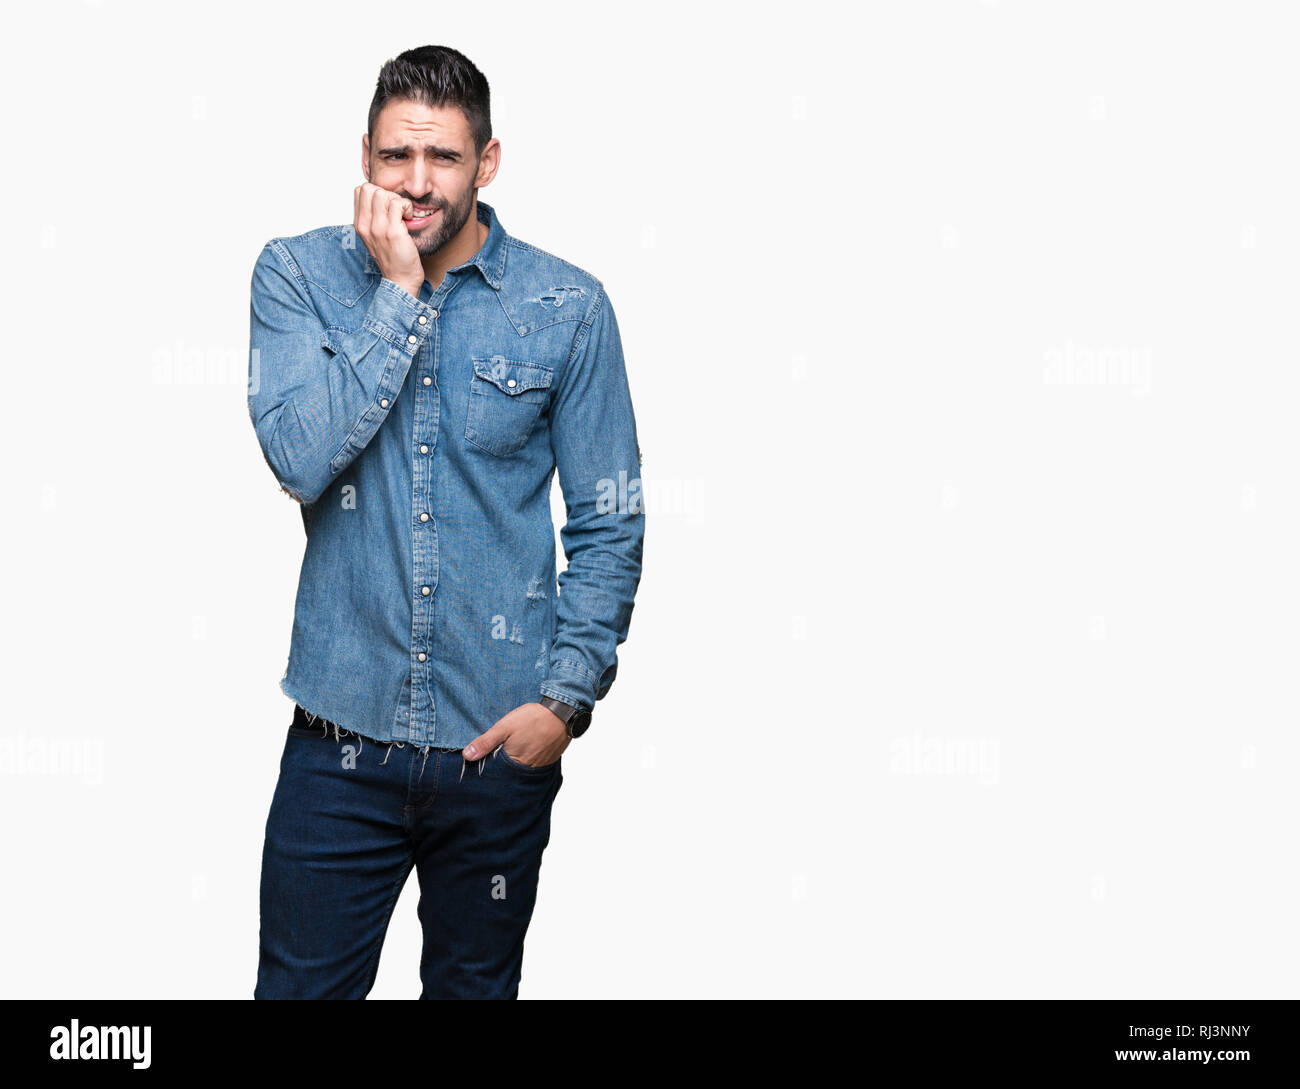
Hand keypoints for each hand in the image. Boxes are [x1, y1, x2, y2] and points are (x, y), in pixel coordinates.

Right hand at [353, 182, 423, 297]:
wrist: (400, 280)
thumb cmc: (392, 258)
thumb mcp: (375, 237)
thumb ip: (373, 218)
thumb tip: (380, 197)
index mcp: (359, 225)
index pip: (359, 191)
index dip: (376, 193)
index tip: (386, 207)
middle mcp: (365, 225)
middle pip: (369, 188)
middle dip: (386, 193)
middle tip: (396, 209)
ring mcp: (378, 228)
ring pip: (383, 193)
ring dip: (397, 200)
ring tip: (402, 214)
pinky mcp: (392, 232)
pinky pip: (398, 203)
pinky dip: (407, 207)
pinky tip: (409, 219)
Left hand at [464, 702, 571, 766]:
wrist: (563, 712)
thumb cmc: (533, 718)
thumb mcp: (504, 726)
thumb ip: (486, 742)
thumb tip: (467, 756)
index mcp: (514, 762)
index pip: (496, 772)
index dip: (488, 767)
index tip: (483, 761)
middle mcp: (527, 768)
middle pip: (509, 772)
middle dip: (502, 766)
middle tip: (500, 753)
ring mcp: (540, 765)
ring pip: (522, 768)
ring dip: (516, 762)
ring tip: (513, 749)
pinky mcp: (549, 760)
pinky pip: (534, 763)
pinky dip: (529, 758)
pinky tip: (527, 748)